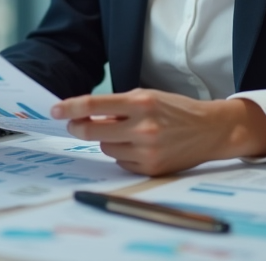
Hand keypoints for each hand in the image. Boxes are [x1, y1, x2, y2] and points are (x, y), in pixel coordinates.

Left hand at [50, 88, 265, 175]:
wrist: (210, 130)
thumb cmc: (176, 110)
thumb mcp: (148, 97)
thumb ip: (118, 105)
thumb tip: (84, 114)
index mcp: (142, 103)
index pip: (95, 105)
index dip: (71, 107)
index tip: (55, 110)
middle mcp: (144, 127)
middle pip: (93, 131)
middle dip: (79, 127)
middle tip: (74, 124)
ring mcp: (148, 150)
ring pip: (105, 147)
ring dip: (107, 140)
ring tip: (126, 133)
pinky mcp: (151, 168)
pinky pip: (121, 162)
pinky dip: (123, 154)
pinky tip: (138, 146)